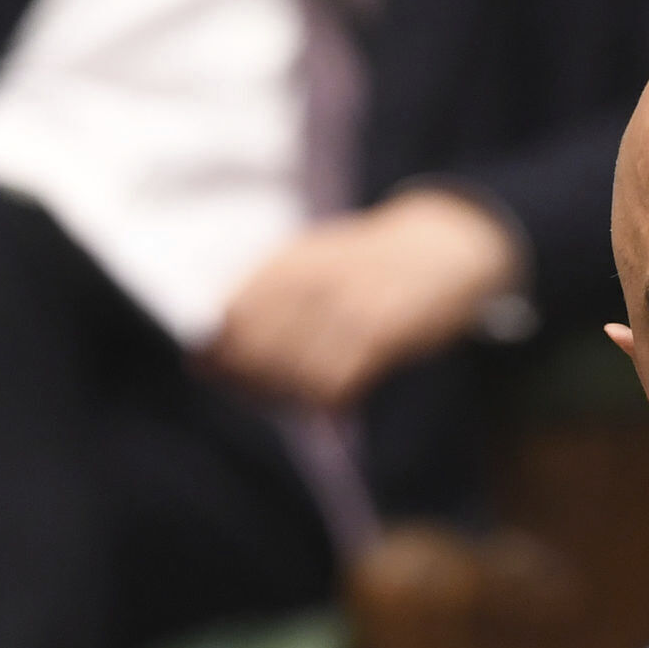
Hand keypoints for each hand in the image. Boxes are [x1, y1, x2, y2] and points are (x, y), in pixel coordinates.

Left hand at [204, 189, 523, 411]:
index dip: (217, 354)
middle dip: (249, 380)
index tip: (215, 370)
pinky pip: (334, 387)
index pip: (230, 318)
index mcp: (292, 261)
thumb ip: (258, 299)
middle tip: (264, 390)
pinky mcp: (381, 335)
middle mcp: (315, 282)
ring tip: (302, 393)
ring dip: (290, 394)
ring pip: (292, 374)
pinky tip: (337, 397)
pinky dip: (328, 401)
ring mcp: (348, 309)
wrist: (447, 246)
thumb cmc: (370, 261)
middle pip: (256, 351)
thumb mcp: (311, 259)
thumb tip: (201, 355)